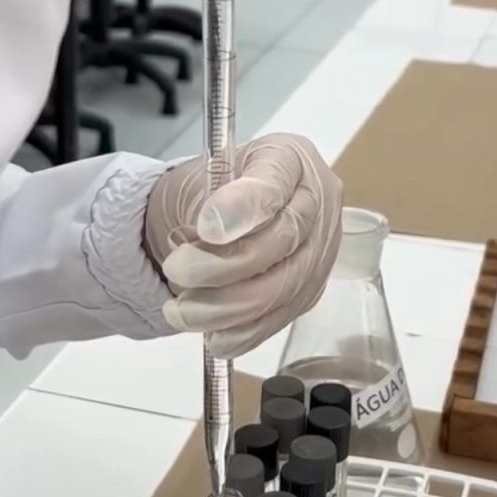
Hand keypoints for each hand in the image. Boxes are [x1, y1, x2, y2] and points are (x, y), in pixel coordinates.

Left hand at [145, 134, 342, 358]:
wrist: (221, 220)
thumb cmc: (216, 191)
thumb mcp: (203, 176)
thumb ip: (210, 197)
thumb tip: (211, 232)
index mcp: (290, 159)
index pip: (274, 183)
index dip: (240, 209)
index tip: (205, 228)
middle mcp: (316, 205)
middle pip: (281, 242)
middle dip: (222, 266)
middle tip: (176, 270)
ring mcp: (319, 254)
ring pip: (280, 289)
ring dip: (225, 308)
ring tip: (180, 311)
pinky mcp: (308, 294)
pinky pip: (279, 320)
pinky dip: (242, 333)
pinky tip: (213, 336)